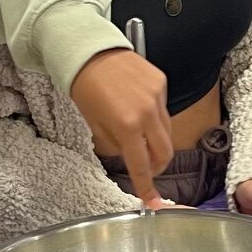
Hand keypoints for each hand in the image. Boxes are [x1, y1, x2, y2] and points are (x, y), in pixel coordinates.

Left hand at [70, 49, 172, 204]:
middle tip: (148, 169)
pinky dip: (155, 118)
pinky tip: (140, 111)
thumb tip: (130, 156)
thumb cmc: (85, 88)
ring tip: (142, 139)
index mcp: (127, 126)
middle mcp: (148, 113)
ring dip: (157, 142)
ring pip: (167, 132)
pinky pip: (164, 110)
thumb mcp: (93, 123)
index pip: (142, 165)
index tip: (153, 202)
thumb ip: (115, 144)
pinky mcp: (162, 82)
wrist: (90, 50)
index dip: (147, 186)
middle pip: (165, 152)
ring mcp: (158, 97)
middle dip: (158, 166)